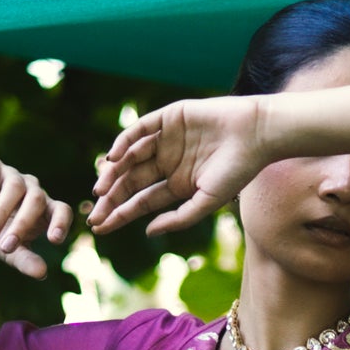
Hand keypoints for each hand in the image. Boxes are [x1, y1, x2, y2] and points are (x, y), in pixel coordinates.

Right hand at [0, 158, 74, 278]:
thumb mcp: (10, 251)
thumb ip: (26, 260)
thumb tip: (42, 274)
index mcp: (45, 209)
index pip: (62, 210)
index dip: (61, 222)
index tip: (54, 240)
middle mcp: (32, 189)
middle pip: (36, 200)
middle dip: (21, 225)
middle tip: (5, 247)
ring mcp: (12, 175)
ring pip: (14, 188)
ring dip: (1, 213)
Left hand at [88, 97, 269, 237]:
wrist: (255, 133)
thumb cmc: (237, 172)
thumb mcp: (206, 202)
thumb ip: (178, 219)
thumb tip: (147, 231)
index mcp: (176, 185)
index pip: (140, 202)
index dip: (119, 215)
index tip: (100, 228)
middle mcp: (167, 163)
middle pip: (130, 182)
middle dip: (111, 198)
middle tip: (94, 214)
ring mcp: (166, 140)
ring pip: (130, 158)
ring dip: (113, 173)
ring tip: (101, 190)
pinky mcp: (168, 118)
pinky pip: (139, 130)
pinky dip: (124, 142)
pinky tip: (113, 159)